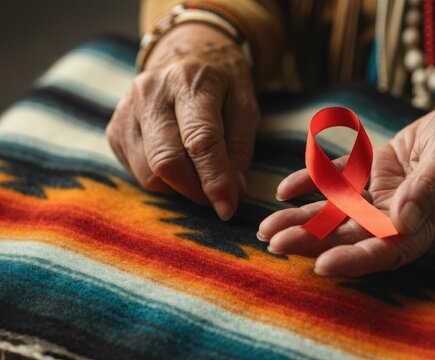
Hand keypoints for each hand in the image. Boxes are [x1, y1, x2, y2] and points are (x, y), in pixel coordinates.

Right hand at [106, 23, 258, 219]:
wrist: (185, 56)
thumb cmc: (222, 87)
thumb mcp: (245, 107)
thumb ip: (240, 150)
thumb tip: (231, 195)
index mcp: (190, 80)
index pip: (200, 139)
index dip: (215, 180)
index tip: (228, 208)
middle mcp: (150, 91)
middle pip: (166, 161)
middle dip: (194, 190)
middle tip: (216, 198)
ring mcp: (125, 110)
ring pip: (148, 173)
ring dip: (179, 187)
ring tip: (198, 174)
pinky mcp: (114, 130)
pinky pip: (137, 172)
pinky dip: (162, 180)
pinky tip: (178, 162)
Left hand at [258, 97, 434, 275]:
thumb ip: (429, 187)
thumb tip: (402, 220)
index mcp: (426, 223)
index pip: (386, 250)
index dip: (355, 260)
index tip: (321, 264)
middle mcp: (399, 217)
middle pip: (351, 236)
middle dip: (312, 242)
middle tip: (274, 243)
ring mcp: (384, 197)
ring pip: (337, 214)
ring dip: (302, 220)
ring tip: (266, 227)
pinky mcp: (373, 176)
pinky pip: (339, 182)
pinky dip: (312, 183)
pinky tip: (285, 188)